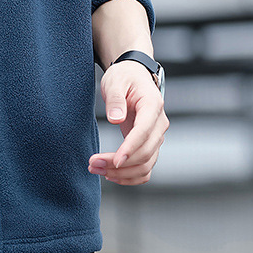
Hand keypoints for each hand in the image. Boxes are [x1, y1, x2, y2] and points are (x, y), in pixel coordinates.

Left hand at [88, 59, 168, 184]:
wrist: (133, 75)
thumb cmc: (124, 77)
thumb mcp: (115, 81)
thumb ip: (115, 99)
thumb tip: (116, 119)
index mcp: (152, 106)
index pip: (144, 132)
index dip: (130, 149)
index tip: (115, 160)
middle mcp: (159, 124)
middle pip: (145, 153)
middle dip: (120, 164)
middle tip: (93, 164)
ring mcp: (156, 136)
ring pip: (146, 165)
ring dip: (122, 173)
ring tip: (96, 169)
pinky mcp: (148, 144)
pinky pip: (145, 168)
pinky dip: (131, 176)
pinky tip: (111, 175)